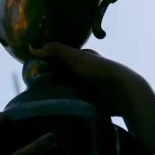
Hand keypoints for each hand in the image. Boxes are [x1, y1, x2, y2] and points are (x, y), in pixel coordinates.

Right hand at [30, 42, 154, 150]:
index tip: (33, 71)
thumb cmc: (99, 71)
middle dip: (51, 79)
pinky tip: (56, 108)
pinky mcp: (94, 102)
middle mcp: (87, 72)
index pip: (62, 59)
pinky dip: (67, 103)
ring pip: (69, 88)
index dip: (48, 63)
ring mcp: (91, 87)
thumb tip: (32, 46)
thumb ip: (55, 50)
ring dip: (58, 93)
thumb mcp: (75, 57)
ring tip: (40, 100)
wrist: (123, 93)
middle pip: (64, 75)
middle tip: (33, 88)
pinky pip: (75, 101)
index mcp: (84, 58)